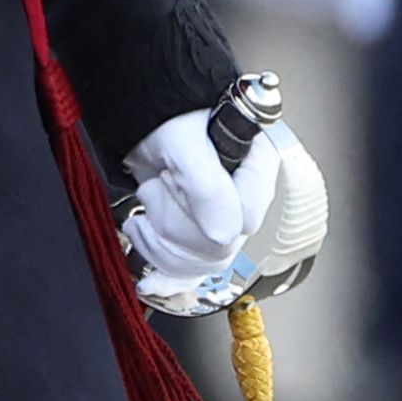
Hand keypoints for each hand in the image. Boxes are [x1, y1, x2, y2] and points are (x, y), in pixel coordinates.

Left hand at [124, 107, 331, 309]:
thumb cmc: (168, 117)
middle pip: (218, 247)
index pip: (244, 219)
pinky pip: (192, 271)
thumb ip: (207, 187)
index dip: (201, 208)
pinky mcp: (198, 233)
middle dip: (171, 221)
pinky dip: (168, 278)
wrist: (144, 120)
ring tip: (147, 203)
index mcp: (257, 169)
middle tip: (154, 186)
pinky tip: (153, 283)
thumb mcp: (183, 143)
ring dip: (159, 237)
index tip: (170, 180)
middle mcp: (245, 198)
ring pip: (200, 261)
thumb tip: (224, 236)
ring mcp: (222, 218)